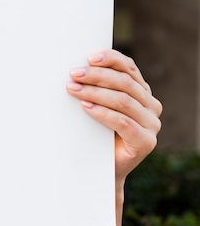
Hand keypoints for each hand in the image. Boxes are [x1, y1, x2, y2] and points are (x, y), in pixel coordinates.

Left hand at [66, 49, 161, 188]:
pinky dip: (103, 113)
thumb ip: (97, 86)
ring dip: (95, 93)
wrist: (102, 168)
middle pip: (124, 83)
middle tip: (74, 74)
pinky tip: (86, 107)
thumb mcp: (98, 104)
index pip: (129, 68)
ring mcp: (152, 124)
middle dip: (96, 76)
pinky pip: (123, 122)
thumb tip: (76, 67)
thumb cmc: (96, 133)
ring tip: (74, 89)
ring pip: (123, 101)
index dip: (110, 59)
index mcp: (142, 91)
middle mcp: (151, 105)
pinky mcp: (146, 142)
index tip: (89, 57)